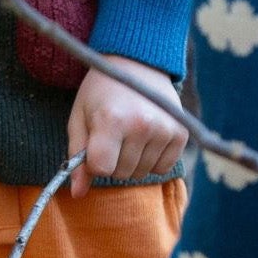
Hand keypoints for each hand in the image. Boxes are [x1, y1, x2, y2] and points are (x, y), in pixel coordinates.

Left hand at [67, 57, 186, 198]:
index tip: (96, 144)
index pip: (102, 168)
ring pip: (141, 173)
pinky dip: (152, 160)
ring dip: (132, 161)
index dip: (95, 161)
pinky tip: (146, 138)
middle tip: (113, 135)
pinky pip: (163, 168)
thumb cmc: (101, 92)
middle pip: (121, 173)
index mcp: (112, 119)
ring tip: (129, 133)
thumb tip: (77, 194)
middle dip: (113, 161)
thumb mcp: (80, 118)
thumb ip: (77, 157)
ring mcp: (164, 129)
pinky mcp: (181, 133)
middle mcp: (142, 125)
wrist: (138, 63)